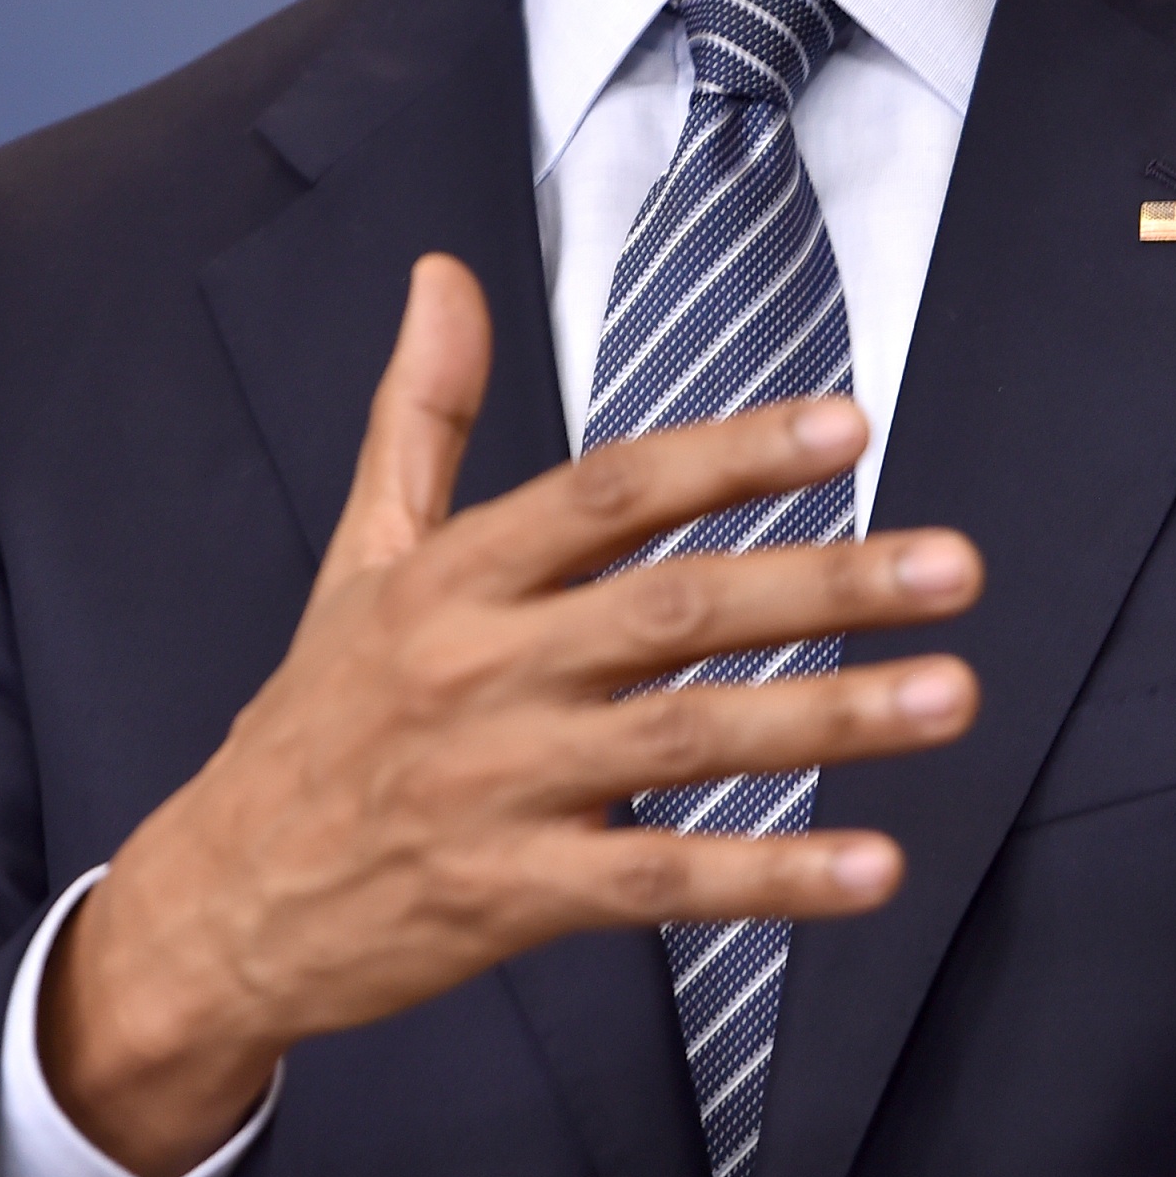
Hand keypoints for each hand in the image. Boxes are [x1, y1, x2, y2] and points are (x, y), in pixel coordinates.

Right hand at [42, 254, 985, 1176]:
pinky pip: (661, 886)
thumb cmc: (315, 719)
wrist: (220, 903)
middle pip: (674, 610)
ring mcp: (500, 785)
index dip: (731, 453)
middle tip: (955, 567)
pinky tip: (872, 869)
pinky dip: (769, 877)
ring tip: (950, 695)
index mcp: (454, 574)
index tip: (848, 423)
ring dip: (829, 721)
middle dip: (824, 584)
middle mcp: (482, 667)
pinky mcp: (513, 896)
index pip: (613, 492)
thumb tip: (443, 273)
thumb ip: (420, 412)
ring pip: (687, 741)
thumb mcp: (357, 553)